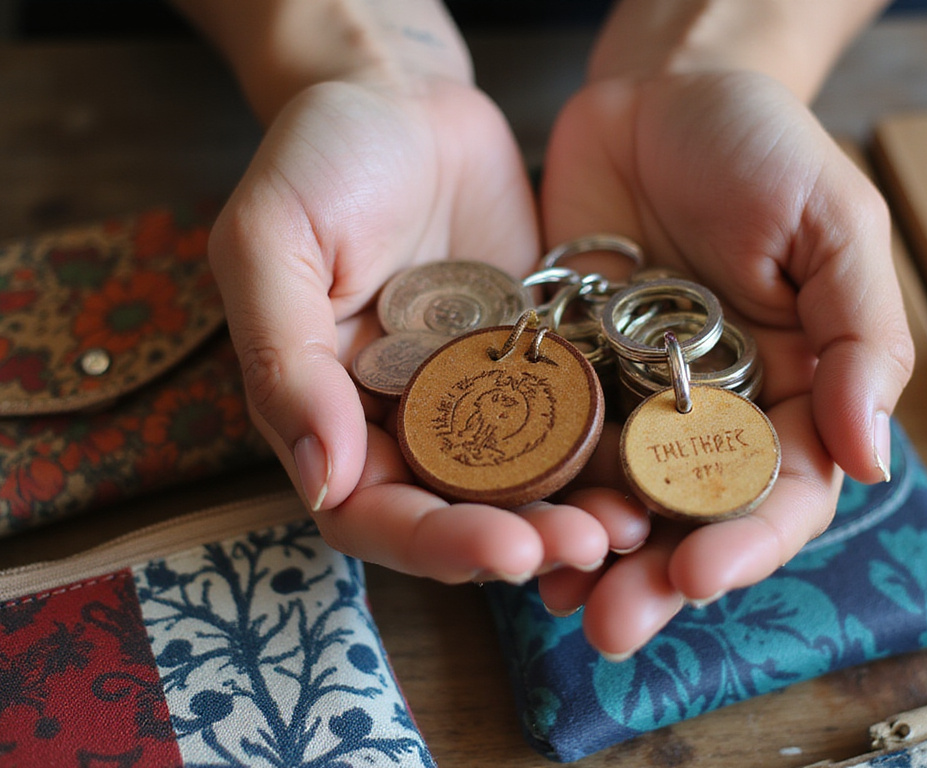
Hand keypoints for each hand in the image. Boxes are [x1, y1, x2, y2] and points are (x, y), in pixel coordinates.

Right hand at [207, 78, 610, 583]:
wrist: (407, 96)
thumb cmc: (320, 156)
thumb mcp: (272, 237)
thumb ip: (282, 356)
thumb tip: (324, 478)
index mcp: (327, 410)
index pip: (369, 512)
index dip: (433, 542)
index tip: (503, 548)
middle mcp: (402, 420)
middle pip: (455, 514)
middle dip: (518, 541)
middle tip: (585, 548)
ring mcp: (475, 395)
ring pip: (522, 483)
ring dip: (573, 514)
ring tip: (630, 526)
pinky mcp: (537, 361)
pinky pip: (573, 419)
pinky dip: (607, 451)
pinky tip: (654, 463)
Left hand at [535, 71, 914, 656]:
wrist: (661, 88)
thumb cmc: (765, 146)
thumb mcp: (836, 226)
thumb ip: (862, 339)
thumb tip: (872, 460)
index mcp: (795, 393)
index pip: (781, 493)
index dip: (745, 542)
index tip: (701, 574)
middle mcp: (712, 414)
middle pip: (690, 521)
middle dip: (655, 577)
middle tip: (613, 625)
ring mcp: (633, 399)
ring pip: (613, 500)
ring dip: (586, 555)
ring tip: (554, 595)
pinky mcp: (565, 372)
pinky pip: (545, 443)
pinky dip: (529, 489)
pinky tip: (500, 527)